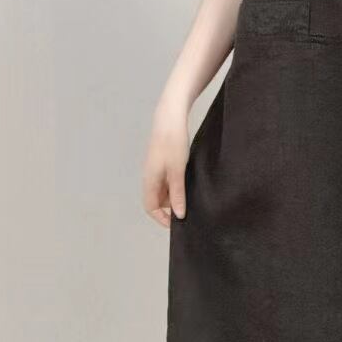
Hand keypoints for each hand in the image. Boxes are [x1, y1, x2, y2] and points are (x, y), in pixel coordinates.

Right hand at [142, 99, 189, 227]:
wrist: (171, 116)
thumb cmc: (172, 141)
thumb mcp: (177, 171)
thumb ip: (177, 193)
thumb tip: (178, 215)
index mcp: (149, 179)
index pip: (150, 207)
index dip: (162, 218)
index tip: (177, 225)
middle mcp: (150, 175)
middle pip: (157, 200)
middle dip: (170, 208)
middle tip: (188, 211)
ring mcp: (156, 168)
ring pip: (163, 190)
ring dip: (174, 196)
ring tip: (191, 197)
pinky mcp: (163, 161)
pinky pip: (168, 179)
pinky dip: (177, 185)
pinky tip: (189, 182)